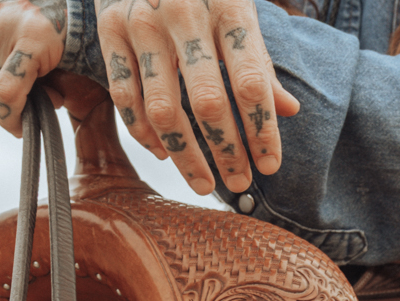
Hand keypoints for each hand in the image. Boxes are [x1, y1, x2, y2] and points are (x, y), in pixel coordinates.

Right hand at [94, 0, 299, 196]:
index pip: (252, 83)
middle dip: (227, 151)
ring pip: (163, 108)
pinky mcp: (109, 30)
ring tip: (204, 184)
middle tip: (239, 184)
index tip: (270, 166)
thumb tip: (289, 109)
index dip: (262, 130)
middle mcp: (183, 14)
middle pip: (208, 101)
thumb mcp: (239, 12)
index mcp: (228, 8)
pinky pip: (125, 97)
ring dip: (185, 155)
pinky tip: (164, 154)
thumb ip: (260, 60)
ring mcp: (141, 22)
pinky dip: (144, 133)